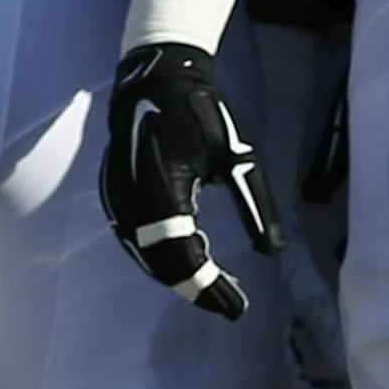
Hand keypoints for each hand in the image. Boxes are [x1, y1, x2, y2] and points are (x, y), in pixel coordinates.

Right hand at [99, 42, 284, 320]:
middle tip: (230, 304)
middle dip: (197, 289)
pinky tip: (188, 259)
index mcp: (163, 195)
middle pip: (162, 267)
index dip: (211, 289)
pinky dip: (162, 257)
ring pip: (146, 258)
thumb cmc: (203, 113)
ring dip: (179, 276)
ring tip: (214, 288)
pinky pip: (137, 241)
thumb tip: (272, 251)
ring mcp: (118, 202)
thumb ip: (255, 204)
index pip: (186, 260)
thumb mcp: (239, 156)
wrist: (157, 79)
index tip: (238, 308)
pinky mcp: (116, 197)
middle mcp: (132, 205)